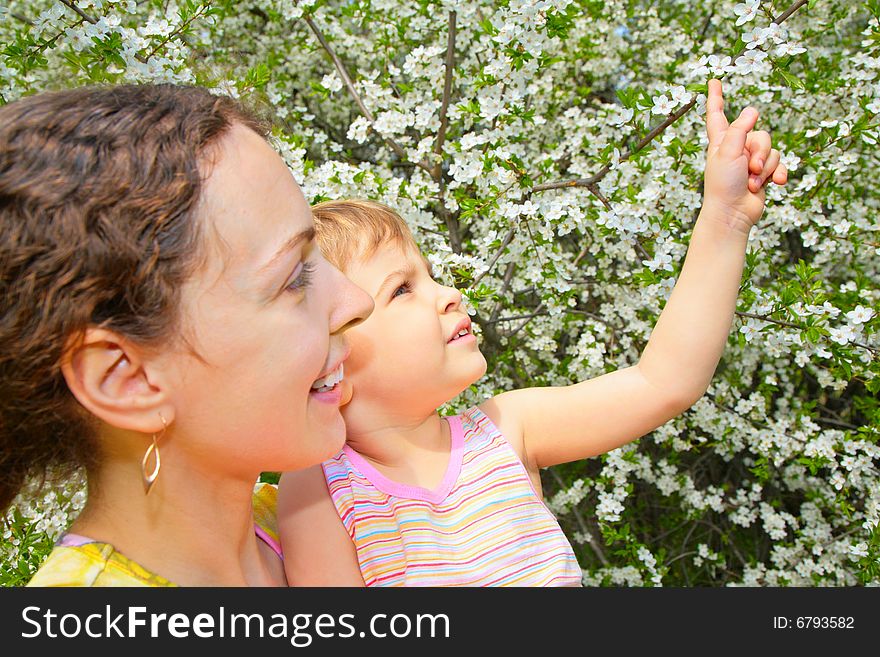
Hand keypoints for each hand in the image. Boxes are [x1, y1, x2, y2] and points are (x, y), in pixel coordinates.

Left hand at [703, 78, 787, 234]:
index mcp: (721, 141)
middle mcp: (736, 148)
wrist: (732, 214)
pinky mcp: (763, 174)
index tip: (714, 82)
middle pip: (760, 134)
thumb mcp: (728, 152)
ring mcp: (751, 161)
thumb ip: (740, 129)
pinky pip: (780, 164)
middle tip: (749, 169)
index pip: (717, 114)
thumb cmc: (723, 185)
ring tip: (752, 182)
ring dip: (765, 168)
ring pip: (772, 150)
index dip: (715, 98)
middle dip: (760, 152)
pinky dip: (778, 174)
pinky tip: (774, 184)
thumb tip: (752, 111)